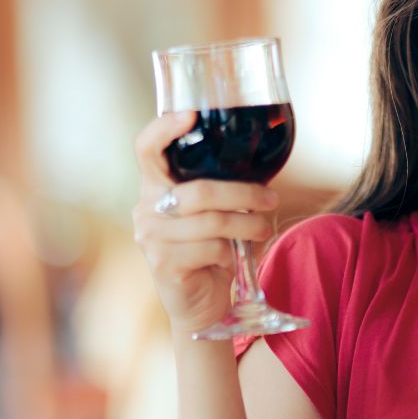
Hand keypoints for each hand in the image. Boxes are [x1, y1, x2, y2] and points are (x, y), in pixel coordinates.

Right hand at [132, 112, 279, 335]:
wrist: (199, 304)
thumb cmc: (211, 249)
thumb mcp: (214, 213)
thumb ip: (222, 186)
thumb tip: (263, 156)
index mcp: (155, 186)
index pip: (146, 147)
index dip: (164, 127)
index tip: (192, 114)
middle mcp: (146, 208)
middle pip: (200, 190)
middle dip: (245, 194)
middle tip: (271, 200)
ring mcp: (151, 237)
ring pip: (212, 222)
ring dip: (248, 226)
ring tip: (263, 230)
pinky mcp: (163, 264)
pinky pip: (212, 249)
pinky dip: (232, 254)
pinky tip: (233, 259)